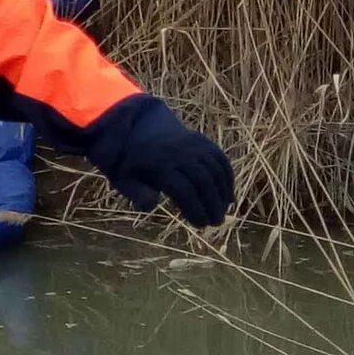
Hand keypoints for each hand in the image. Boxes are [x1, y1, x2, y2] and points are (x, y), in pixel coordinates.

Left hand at [82, 93, 233, 228]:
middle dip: (212, 204)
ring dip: (222, 194)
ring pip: (215, 171)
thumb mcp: (125, 178)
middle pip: (203, 181)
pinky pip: (221, 161)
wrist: (143, 130)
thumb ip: (136, 194)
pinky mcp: (204, 141)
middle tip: (216, 222)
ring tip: (222, 212)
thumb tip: (149, 206)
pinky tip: (228, 197)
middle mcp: (179, 152)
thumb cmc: (135, 164)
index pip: (183, 189)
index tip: (200, 224)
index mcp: (158, 164)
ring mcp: (194, 145)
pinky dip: (228, 179)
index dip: (194, 208)